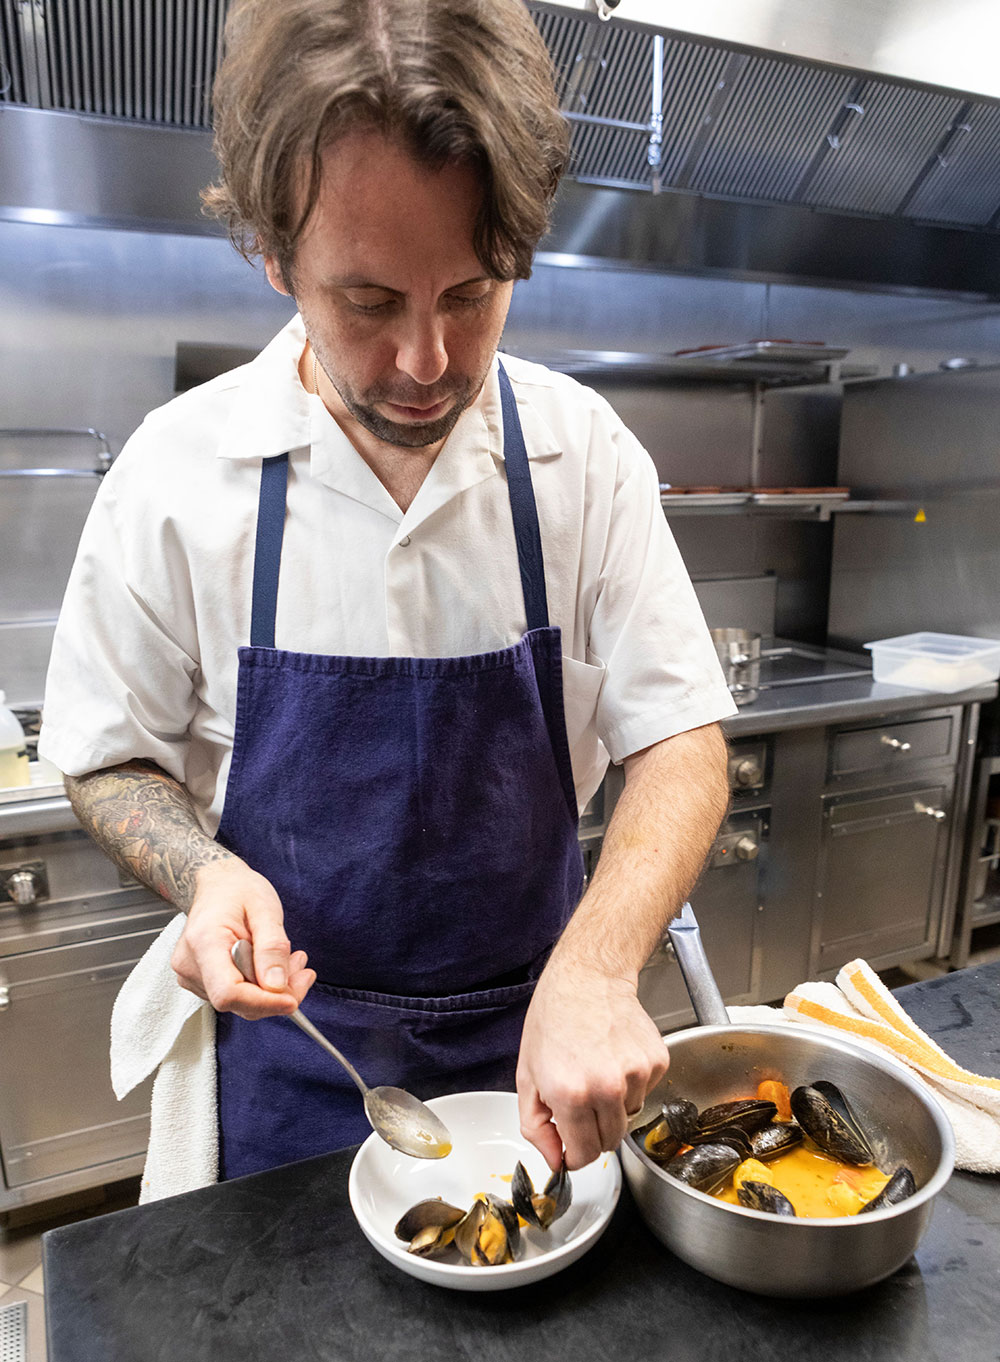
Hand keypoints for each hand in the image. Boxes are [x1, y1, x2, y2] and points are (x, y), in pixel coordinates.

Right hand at [170, 858, 315, 1018]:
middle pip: (236, 1002)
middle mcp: (191, 964)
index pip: (228, 992)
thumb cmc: (238, 890)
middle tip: (303, 972)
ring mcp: (191, 975)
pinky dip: (260, 987)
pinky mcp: (199, 981)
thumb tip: (277, 986)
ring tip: (291, 961)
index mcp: (204, 941)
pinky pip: (235, 996)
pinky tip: (272, 966)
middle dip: (276, 995)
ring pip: (239, 1003)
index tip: (293, 999)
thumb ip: (272, 947)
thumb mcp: (265, 909)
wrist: (218, 884)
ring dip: (272, 990)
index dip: (263, 1002)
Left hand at [516, 959, 668, 1170]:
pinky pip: (644, 1094)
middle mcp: (607, 1087)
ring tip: (597, 1071)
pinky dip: (630, 1085)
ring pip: (629, 1118)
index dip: (574, 1155)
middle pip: (609, 1142)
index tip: (570, 1146)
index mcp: (570, 1094)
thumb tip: (555, 1161)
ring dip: (613, 1106)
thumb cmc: (553, 1020)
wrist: (587, 979)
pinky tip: (614, 1057)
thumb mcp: (527, 1076)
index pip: (583, 1154)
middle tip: (580, 1103)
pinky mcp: (656, 1062)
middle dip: (592, 1132)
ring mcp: (636, 1074)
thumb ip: (536, 1127)